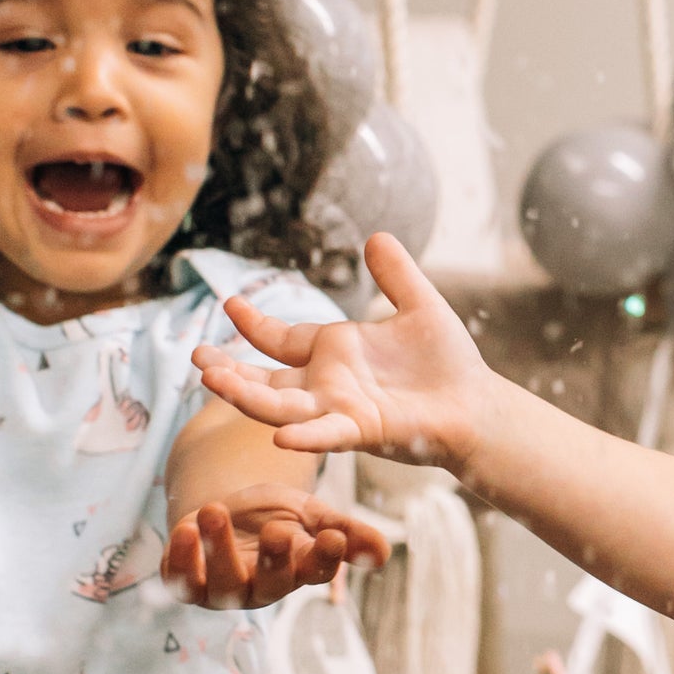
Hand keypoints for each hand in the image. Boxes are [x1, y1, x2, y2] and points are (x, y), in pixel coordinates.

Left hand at [162, 487, 389, 607]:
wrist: (226, 510)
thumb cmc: (276, 515)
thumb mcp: (312, 514)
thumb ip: (345, 531)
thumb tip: (384, 552)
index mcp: (298, 570)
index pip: (317, 571)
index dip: (326, 559)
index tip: (332, 537)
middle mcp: (262, 587)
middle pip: (272, 584)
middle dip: (275, 559)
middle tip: (278, 530)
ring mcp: (223, 589)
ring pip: (223, 584)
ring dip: (219, 550)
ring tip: (214, 511)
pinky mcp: (186, 582)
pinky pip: (181, 580)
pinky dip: (178, 558)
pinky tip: (182, 529)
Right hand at [192, 234, 490, 465]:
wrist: (478, 403)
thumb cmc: (448, 362)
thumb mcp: (419, 305)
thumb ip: (395, 275)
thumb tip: (376, 236)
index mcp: (334, 353)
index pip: (281, 339)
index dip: (255, 325)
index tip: (229, 304)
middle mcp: (327, 384)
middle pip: (265, 380)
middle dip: (228, 371)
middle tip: (195, 355)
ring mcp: (339, 409)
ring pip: (281, 407)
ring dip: (246, 396)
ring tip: (210, 379)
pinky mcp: (362, 430)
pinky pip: (328, 434)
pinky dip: (305, 436)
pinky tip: (281, 437)